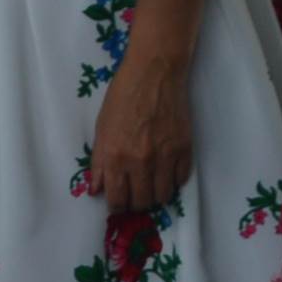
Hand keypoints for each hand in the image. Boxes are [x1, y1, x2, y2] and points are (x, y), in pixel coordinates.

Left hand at [88, 45, 196, 213]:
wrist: (154, 74)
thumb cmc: (122, 98)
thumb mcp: (101, 129)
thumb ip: (99, 163)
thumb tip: (97, 190)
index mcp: (116, 157)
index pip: (117, 199)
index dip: (117, 207)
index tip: (118, 205)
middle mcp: (141, 162)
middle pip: (142, 201)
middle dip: (136, 204)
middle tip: (134, 197)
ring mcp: (165, 157)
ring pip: (163, 195)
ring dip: (155, 196)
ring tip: (150, 187)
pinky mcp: (185, 149)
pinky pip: (181, 179)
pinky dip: (173, 181)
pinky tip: (166, 173)